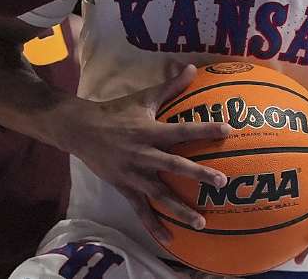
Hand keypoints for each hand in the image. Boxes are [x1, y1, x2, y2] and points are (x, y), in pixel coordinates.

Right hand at [56, 64, 232, 242]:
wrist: (81, 130)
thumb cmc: (116, 112)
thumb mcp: (142, 98)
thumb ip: (170, 86)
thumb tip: (193, 68)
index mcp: (150, 131)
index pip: (182, 130)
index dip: (203, 130)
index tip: (226, 131)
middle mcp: (144, 154)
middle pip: (174, 165)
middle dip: (198, 174)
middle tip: (221, 182)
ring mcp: (134, 174)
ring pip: (160, 194)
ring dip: (180, 208)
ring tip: (202, 222)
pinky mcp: (125, 187)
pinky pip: (141, 210)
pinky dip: (154, 225)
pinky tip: (170, 239)